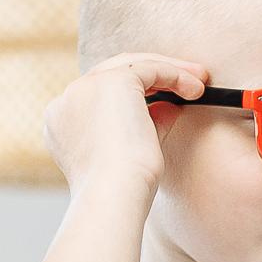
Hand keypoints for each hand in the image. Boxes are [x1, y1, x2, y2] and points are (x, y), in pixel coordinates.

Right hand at [41, 52, 206, 202]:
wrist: (115, 196)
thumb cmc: (123, 190)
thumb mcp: (130, 153)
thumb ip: (145, 126)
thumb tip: (168, 107)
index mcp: (62, 122)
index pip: (100, 96)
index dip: (134, 96)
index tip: (165, 102)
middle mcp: (68, 100)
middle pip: (114, 73)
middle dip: (154, 76)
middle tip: (187, 83)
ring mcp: (87, 87)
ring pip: (132, 65)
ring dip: (169, 70)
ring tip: (199, 83)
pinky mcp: (112, 81)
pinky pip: (150, 68)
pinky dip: (176, 74)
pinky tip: (197, 89)